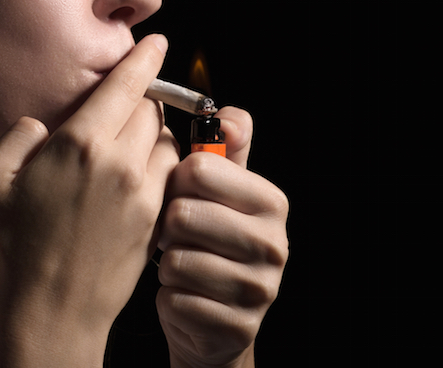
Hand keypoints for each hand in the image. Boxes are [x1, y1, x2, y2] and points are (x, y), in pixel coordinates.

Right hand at [0, 34, 180, 367]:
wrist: (44, 321)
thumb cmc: (8, 253)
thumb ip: (19, 134)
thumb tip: (45, 124)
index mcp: (80, 145)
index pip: (127, 84)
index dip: (146, 58)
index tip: (157, 43)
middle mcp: (121, 164)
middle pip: (152, 110)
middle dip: (143, 98)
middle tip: (124, 102)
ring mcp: (143, 197)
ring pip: (167, 143)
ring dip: (153, 134)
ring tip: (125, 144)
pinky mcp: (154, 225)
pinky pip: (168, 178)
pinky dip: (158, 166)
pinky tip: (130, 180)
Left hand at [156, 107, 288, 366]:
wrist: (214, 318)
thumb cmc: (208, 240)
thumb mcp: (221, 192)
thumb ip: (225, 149)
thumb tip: (230, 116)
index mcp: (272, 201)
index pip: (200, 169)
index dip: (177, 179)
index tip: (182, 193)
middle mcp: (274, 244)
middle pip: (183, 214)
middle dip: (168, 225)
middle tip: (177, 234)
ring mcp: (260, 289)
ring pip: (177, 259)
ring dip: (167, 263)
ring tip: (181, 262)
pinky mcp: (237, 325)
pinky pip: (176, 297)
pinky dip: (170, 296)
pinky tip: (185, 294)